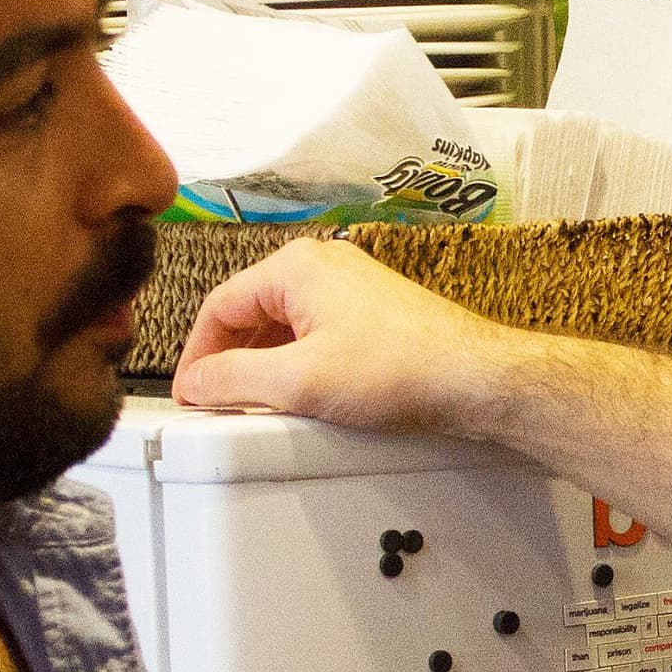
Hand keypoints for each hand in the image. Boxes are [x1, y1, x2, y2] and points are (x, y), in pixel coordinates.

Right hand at [169, 239, 531, 436]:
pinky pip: (319, 336)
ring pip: (286, 326)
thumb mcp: (298, 382)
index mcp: (297, 267)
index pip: (220, 305)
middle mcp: (325, 266)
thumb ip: (234, 381)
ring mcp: (355, 289)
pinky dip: (300, 364)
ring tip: (257, 405)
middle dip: (232, 359)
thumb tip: (196, 383)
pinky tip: (302, 396)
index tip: (192, 393)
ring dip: (266, 364)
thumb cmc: (402, 369)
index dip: (197, 355)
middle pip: (253, 313)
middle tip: (219, 402)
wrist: (479, 379)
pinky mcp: (378, 316)